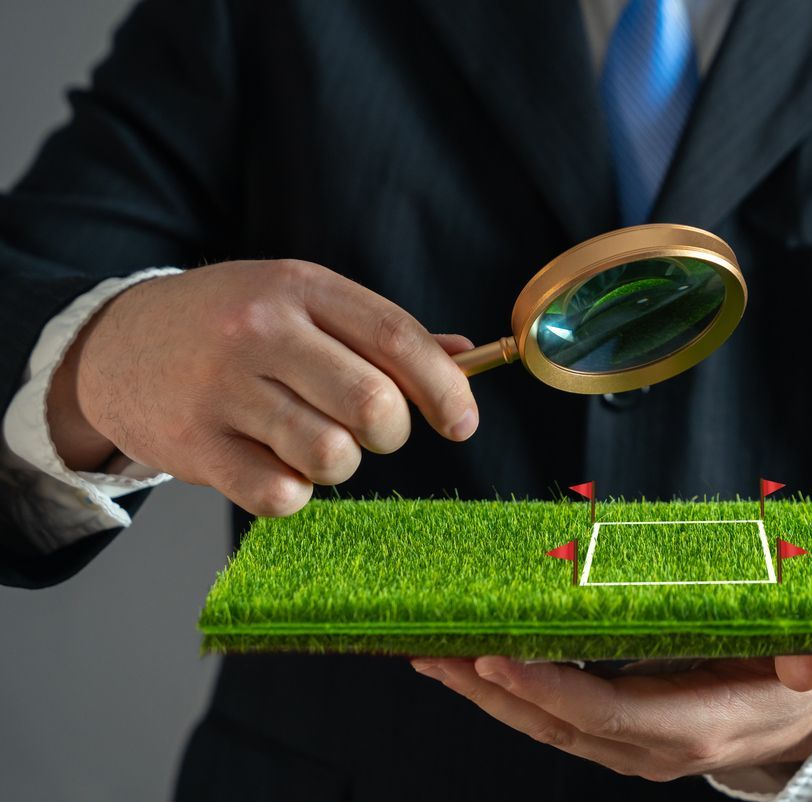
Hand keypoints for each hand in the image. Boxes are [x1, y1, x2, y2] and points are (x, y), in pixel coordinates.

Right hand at [47, 260, 477, 515]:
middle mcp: (261, 331)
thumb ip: (381, 332)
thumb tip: (465, 355)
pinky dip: (292, 492)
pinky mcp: (195, 446)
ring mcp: (222, 389)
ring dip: (340, 463)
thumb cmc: (230, 325)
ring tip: (313, 443)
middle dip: (391, 432)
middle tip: (373, 430)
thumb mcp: (300, 303)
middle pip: (373, 403)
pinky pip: (280, 495)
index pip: (397, 338)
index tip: (463, 423)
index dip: (445, 388)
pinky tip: (273, 465)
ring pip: (331, 454)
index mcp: (300, 288)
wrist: (113, 344)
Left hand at [411, 655, 811, 784]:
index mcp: (695, 729)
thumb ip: (809, 663)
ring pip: (545, 725)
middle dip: (492, 690)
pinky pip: (554, 717)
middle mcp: (652, 748)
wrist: (800, 721)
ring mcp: (631, 746)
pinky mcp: (618, 732)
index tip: (497, 657)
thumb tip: (805, 668)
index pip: (606, 714)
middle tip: (436, 649)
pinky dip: (508, 692)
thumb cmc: (801, 678)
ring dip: (486, 693)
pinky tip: (469, 663)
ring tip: (431, 654)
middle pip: (557, 725)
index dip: (549, 690)